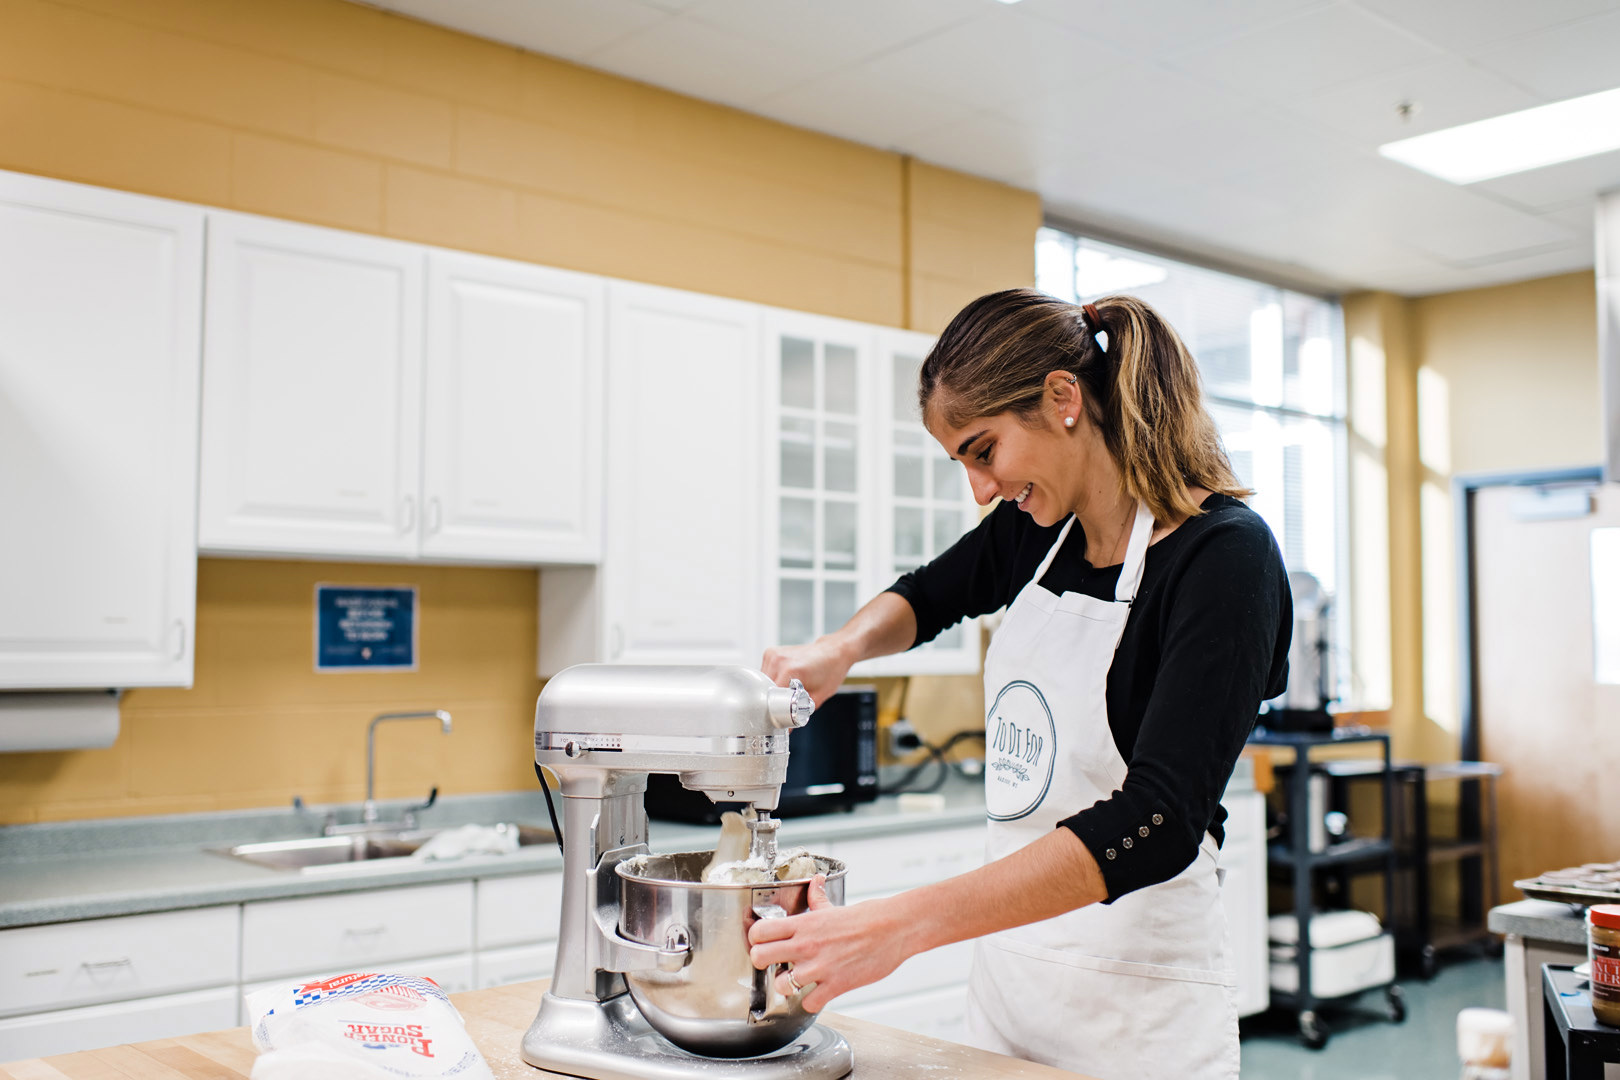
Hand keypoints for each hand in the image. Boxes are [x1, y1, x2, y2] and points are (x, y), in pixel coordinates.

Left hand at [747, 875, 911, 1013]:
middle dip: (762, 963)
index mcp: (804, 924)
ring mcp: (820, 966)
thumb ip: (817, 898)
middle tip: (773, 963)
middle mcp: (807, 945)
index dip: (755, 940)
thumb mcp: (835, 907)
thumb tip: (816, 882)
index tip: (762, 943)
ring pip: (781, 985)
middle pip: (759, 957)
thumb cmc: (866, 918)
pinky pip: (810, 1003)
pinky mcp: (836, 985)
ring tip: (798, 981)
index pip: (759, 931)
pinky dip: (812, 1001)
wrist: (894, 929)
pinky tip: (818, 992)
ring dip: (787, 986)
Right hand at [760, 638, 852, 708]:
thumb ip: (800, 713)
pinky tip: (784, 680)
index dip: (772, 710)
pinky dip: (771, 680)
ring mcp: (773, 654)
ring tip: (786, 690)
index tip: (777, 717)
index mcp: (790, 669)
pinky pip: (764, 672)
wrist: (834, 651)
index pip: (770, 697)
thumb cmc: (831, 671)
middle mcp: (779, 660)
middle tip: (783, 706)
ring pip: (762, 681)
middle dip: (771, 700)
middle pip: (764, 689)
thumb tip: (786, 727)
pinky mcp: (770, 652)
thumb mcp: (818, 697)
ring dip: (769, 689)